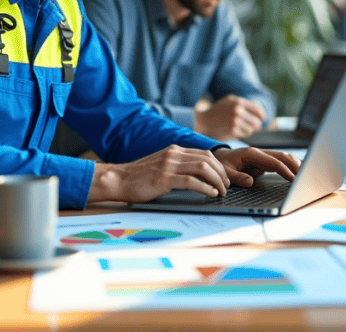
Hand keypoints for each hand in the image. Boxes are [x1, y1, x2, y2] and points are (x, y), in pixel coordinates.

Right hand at [89, 145, 230, 202]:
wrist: (119, 180)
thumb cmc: (140, 177)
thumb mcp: (162, 165)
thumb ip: (177, 166)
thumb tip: (198, 176)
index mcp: (175, 150)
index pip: (205, 154)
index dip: (219, 166)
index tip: (224, 178)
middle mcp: (174, 154)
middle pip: (208, 160)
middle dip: (222, 174)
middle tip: (226, 187)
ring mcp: (169, 165)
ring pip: (203, 168)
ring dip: (217, 181)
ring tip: (221, 192)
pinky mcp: (164, 178)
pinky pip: (191, 181)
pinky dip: (205, 187)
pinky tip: (211, 194)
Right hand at [194, 95, 266, 139]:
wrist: (204, 121)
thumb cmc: (218, 110)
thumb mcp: (229, 101)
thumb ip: (243, 103)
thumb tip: (259, 112)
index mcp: (238, 102)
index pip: (257, 110)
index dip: (261, 115)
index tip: (263, 119)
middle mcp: (238, 110)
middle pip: (257, 122)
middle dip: (256, 125)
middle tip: (254, 126)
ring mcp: (235, 121)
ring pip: (252, 129)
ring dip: (248, 130)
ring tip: (241, 128)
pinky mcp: (233, 130)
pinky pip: (245, 134)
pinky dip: (242, 134)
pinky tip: (236, 131)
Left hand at [212, 147, 300, 187]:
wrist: (220, 158)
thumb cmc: (222, 165)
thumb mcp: (225, 171)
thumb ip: (236, 177)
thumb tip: (250, 182)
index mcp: (252, 154)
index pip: (273, 161)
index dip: (285, 170)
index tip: (294, 179)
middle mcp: (260, 153)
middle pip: (282, 156)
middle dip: (295, 166)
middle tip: (305, 176)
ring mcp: (263, 156)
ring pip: (284, 157)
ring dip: (295, 164)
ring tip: (306, 173)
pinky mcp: (265, 161)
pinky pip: (280, 161)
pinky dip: (290, 165)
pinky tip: (298, 170)